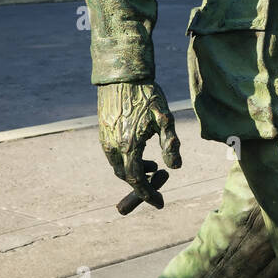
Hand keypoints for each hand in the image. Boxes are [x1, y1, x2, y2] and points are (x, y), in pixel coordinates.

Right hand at [97, 82, 181, 207]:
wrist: (122, 74)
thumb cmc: (147, 94)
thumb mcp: (165, 118)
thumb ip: (171, 145)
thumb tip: (175, 168)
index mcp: (129, 145)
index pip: (137, 180)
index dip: (148, 194)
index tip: (159, 203)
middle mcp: (113, 146)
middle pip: (126, 176)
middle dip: (143, 183)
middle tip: (160, 178)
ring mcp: (104, 139)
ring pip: (118, 166)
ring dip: (134, 171)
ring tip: (153, 164)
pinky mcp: (102, 131)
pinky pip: (112, 154)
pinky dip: (126, 160)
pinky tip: (140, 149)